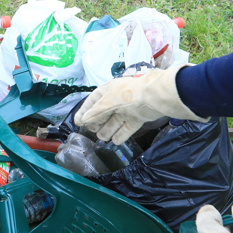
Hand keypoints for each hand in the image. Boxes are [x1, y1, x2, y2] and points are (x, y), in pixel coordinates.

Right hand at [74, 64, 205, 144]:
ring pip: (114, 121)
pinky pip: (126, 127)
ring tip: (102, 137)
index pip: (92, 101)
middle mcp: (116, 99)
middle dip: (96, 122)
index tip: (78, 122)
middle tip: (92, 130)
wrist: (154, 97)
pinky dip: (121, 134)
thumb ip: (93, 113)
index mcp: (108, 91)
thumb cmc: (127, 95)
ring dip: (108, 130)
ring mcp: (127, 109)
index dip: (84, 112)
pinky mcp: (137, 117)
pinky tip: (115, 141)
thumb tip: (83, 121)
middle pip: (102, 113)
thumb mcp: (106, 103)